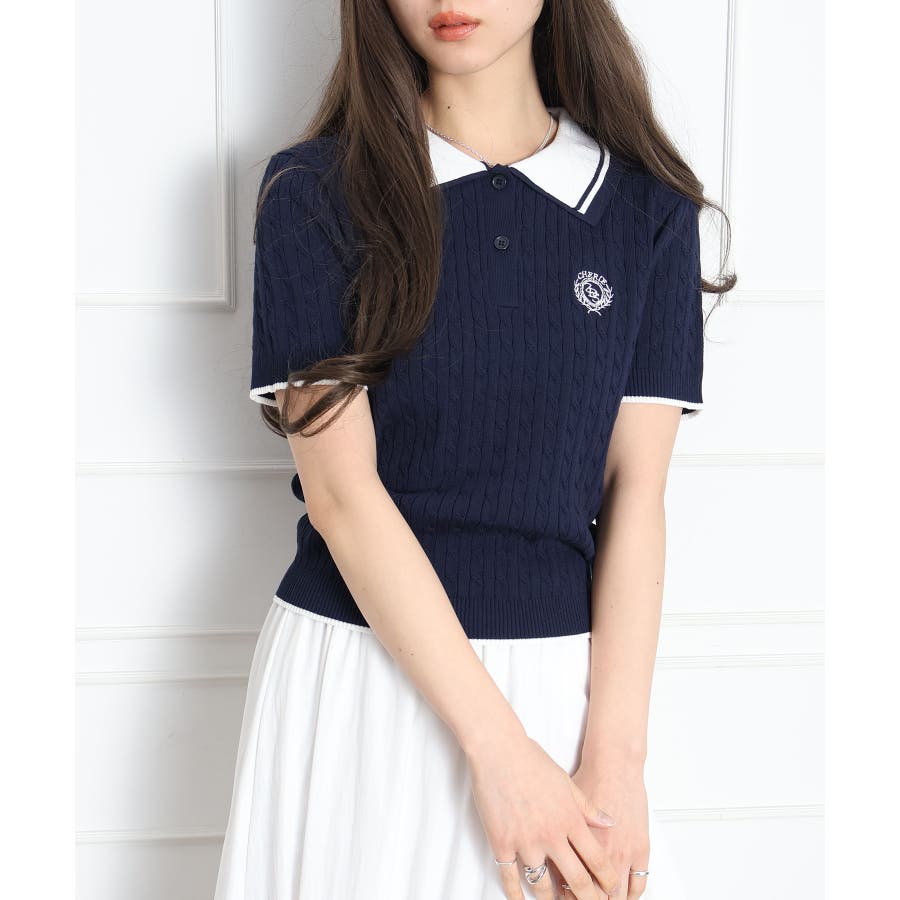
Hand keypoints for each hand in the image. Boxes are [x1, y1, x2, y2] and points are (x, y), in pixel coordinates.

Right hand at [465, 732, 620, 899]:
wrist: (498, 750)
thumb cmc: (531, 759)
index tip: (610, 889)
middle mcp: (551, 834)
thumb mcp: (566, 781)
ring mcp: (525, 841)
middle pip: (576, 879)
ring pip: (543, 886)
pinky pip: (510, 877)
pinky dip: (516, 894)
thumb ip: (588, 806)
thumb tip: (608, 822)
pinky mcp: (501, 842)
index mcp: (569, 818)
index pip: (596, 859)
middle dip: (587, 898)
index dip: (606, 880)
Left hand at [552, 758, 649, 899]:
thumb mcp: (563, 803)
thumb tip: (544, 851)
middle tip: (584, 899)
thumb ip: (555, 830)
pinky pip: (638, 884)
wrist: (614, 763)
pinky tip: (624, 895)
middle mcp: (599, 851)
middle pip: (591, 893)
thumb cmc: (588, 777)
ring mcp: (622, 852)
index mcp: (575, 843)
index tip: (562, 896)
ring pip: (615, 895)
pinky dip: (631, 895)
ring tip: (602, 899)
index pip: (567, 882)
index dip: (564, 894)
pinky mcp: (640, 849)